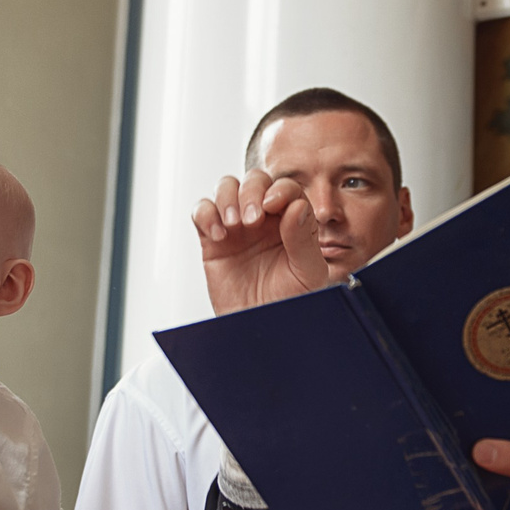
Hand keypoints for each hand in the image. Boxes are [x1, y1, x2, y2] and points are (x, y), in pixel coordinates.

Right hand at [192, 170, 330, 314]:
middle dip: (251, 192)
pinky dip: (206, 215)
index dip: (279, 189)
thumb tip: (296, 206)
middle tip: (251, 220)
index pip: (286, 188)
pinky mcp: (213, 239)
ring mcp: (237, 226)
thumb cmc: (288, 302)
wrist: (260, 329)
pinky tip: (218, 234)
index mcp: (292, 221)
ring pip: (227, 187)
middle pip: (255, 180)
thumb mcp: (307, 273)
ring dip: (228, 198)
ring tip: (234, 225)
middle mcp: (265, 218)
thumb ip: (303, 239)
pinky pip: (202, 211)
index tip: (272, 205)